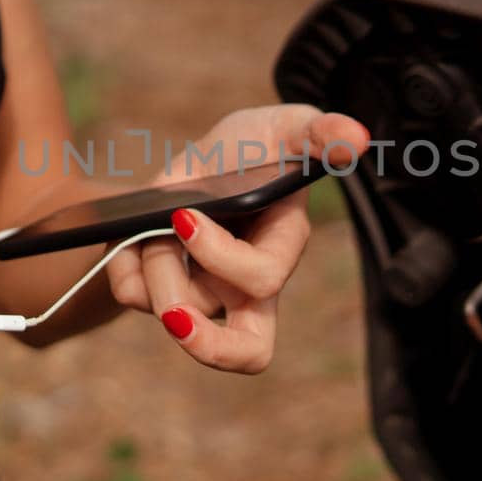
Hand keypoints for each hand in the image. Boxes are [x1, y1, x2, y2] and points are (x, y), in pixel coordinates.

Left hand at [104, 105, 368, 373]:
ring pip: (172, 311)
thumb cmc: (254, 146)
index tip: (184, 215)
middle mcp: (247, 288)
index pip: (261, 278)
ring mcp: (207, 298)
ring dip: (151, 263)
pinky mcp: (169, 297)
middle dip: (205, 345)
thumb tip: (358, 138)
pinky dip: (123, 263)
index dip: (220, 256)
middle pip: (247, 352)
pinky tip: (134, 234)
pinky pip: (134, 297)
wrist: (203, 159)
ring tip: (153, 225)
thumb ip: (319, 132)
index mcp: (281, 250)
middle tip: (172, 316)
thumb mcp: (284, 128)